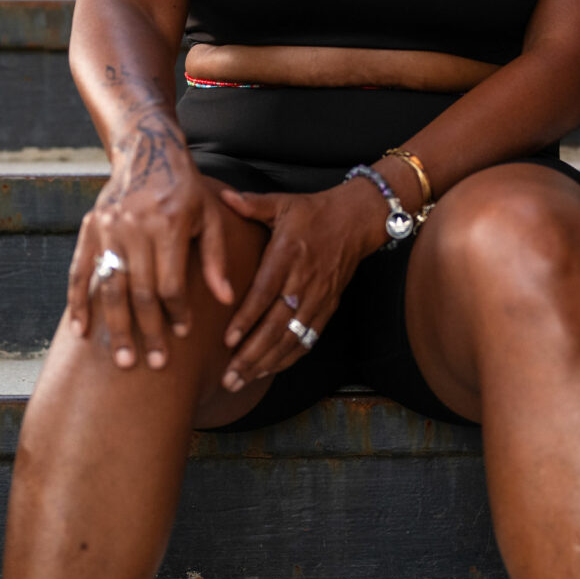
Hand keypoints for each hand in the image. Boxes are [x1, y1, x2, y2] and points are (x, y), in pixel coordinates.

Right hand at [67, 108, 234, 367]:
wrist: (148, 152)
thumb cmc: (187, 189)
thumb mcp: (210, 217)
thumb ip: (216, 259)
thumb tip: (225, 300)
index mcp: (167, 225)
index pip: (170, 284)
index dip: (177, 313)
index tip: (183, 334)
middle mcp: (134, 228)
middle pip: (139, 292)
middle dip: (147, 332)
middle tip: (154, 364)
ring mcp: (107, 228)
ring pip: (109, 288)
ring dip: (114, 327)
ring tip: (121, 360)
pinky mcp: (90, 228)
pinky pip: (80, 272)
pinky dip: (78, 302)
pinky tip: (80, 331)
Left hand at [216, 180, 384, 390]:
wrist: (357, 221)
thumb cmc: (314, 211)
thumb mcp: (283, 202)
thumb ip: (251, 204)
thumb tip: (222, 196)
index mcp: (288, 254)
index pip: (266, 292)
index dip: (247, 318)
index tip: (228, 340)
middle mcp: (304, 280)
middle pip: (277, 325)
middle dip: (252, 355)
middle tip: (228, 377)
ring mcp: (318, 297)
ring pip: (292, 338)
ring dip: (266, 363)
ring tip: (241, 381)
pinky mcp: (328, 307)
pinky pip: (308, 338)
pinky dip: (288, 358)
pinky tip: (268, 371)